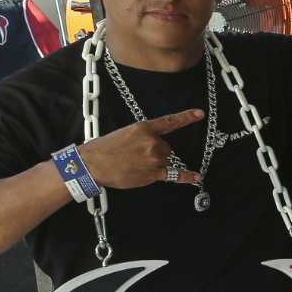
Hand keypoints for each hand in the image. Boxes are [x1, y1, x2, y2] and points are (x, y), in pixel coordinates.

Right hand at [77, 110, 203, 188]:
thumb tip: (155, 143)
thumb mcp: (125, 133)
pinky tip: (196, 177)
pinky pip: (174, 174)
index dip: (186, 117)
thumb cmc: (104, 149)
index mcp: (144, 128)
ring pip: (166, 159)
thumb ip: (143, 136)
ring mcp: (154, 158)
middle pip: (166, 147)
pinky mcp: (153, 174)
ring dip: (156, 163)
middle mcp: (152, 142)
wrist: (92, 164)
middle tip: (135, 155)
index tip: (200, 113)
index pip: (170, 122)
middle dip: (155, 151)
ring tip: (136, 164)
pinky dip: (186, 177)